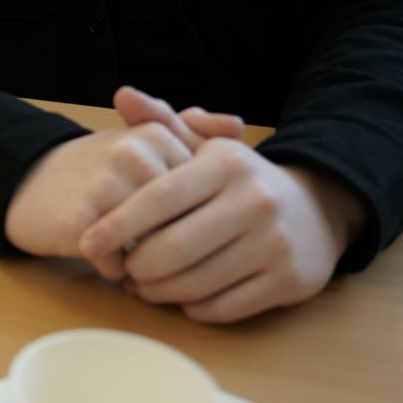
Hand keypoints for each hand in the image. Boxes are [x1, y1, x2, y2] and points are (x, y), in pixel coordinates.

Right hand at [2, 87, 240, 259]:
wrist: (27, 183)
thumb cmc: (96, 171)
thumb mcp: (143, 144)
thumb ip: (191, 133)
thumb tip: (239, 125)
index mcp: (154, 133)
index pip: (204, 195)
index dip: (192, 218)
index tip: (171, 218)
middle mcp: (133, 153)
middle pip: (184, 222)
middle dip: (173, 243)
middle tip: (149, 240)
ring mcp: (107, 185)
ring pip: (156, 247)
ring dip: (146, 261)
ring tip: (126, 248)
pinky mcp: (83, 220)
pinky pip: (121, 265)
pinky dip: (115, 270)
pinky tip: (102, 254)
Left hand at [79, 142, 367, 323]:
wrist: (315, 211)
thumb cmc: (240, 179)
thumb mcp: (206, 146)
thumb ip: (161, 122)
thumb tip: (121, 94)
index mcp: (228, 164)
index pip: (160, 197)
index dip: (118, 224)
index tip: (87, 242)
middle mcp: (256, 201)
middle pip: (174, 247)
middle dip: (137, 265)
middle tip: (121, 270)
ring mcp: (275, 244)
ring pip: (197, 282)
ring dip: (159, 291)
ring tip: (141, 286)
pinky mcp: (289, 282)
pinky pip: (224, 307)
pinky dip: (193, 307)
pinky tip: (180, 298)